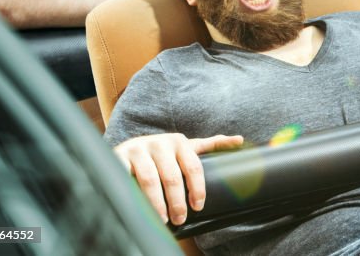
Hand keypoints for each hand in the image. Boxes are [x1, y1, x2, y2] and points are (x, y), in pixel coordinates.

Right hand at [113, 133, 242, 224]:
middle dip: (177, 201)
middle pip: (172, 176)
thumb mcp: (185, 147)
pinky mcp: (119, 156)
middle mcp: (159, 143)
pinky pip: (125, 177)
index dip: (198, 188)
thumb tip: (240, 140)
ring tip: (162, 220)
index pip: (193, 166)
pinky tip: (136, 207)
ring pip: (149, 179)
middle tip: (180, 219)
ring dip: (156, 203)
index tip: (198, 206)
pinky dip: (131, 193)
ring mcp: (138, 149)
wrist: (128, 148)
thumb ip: (211, 145)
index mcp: (179, 142)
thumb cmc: (163, 153)